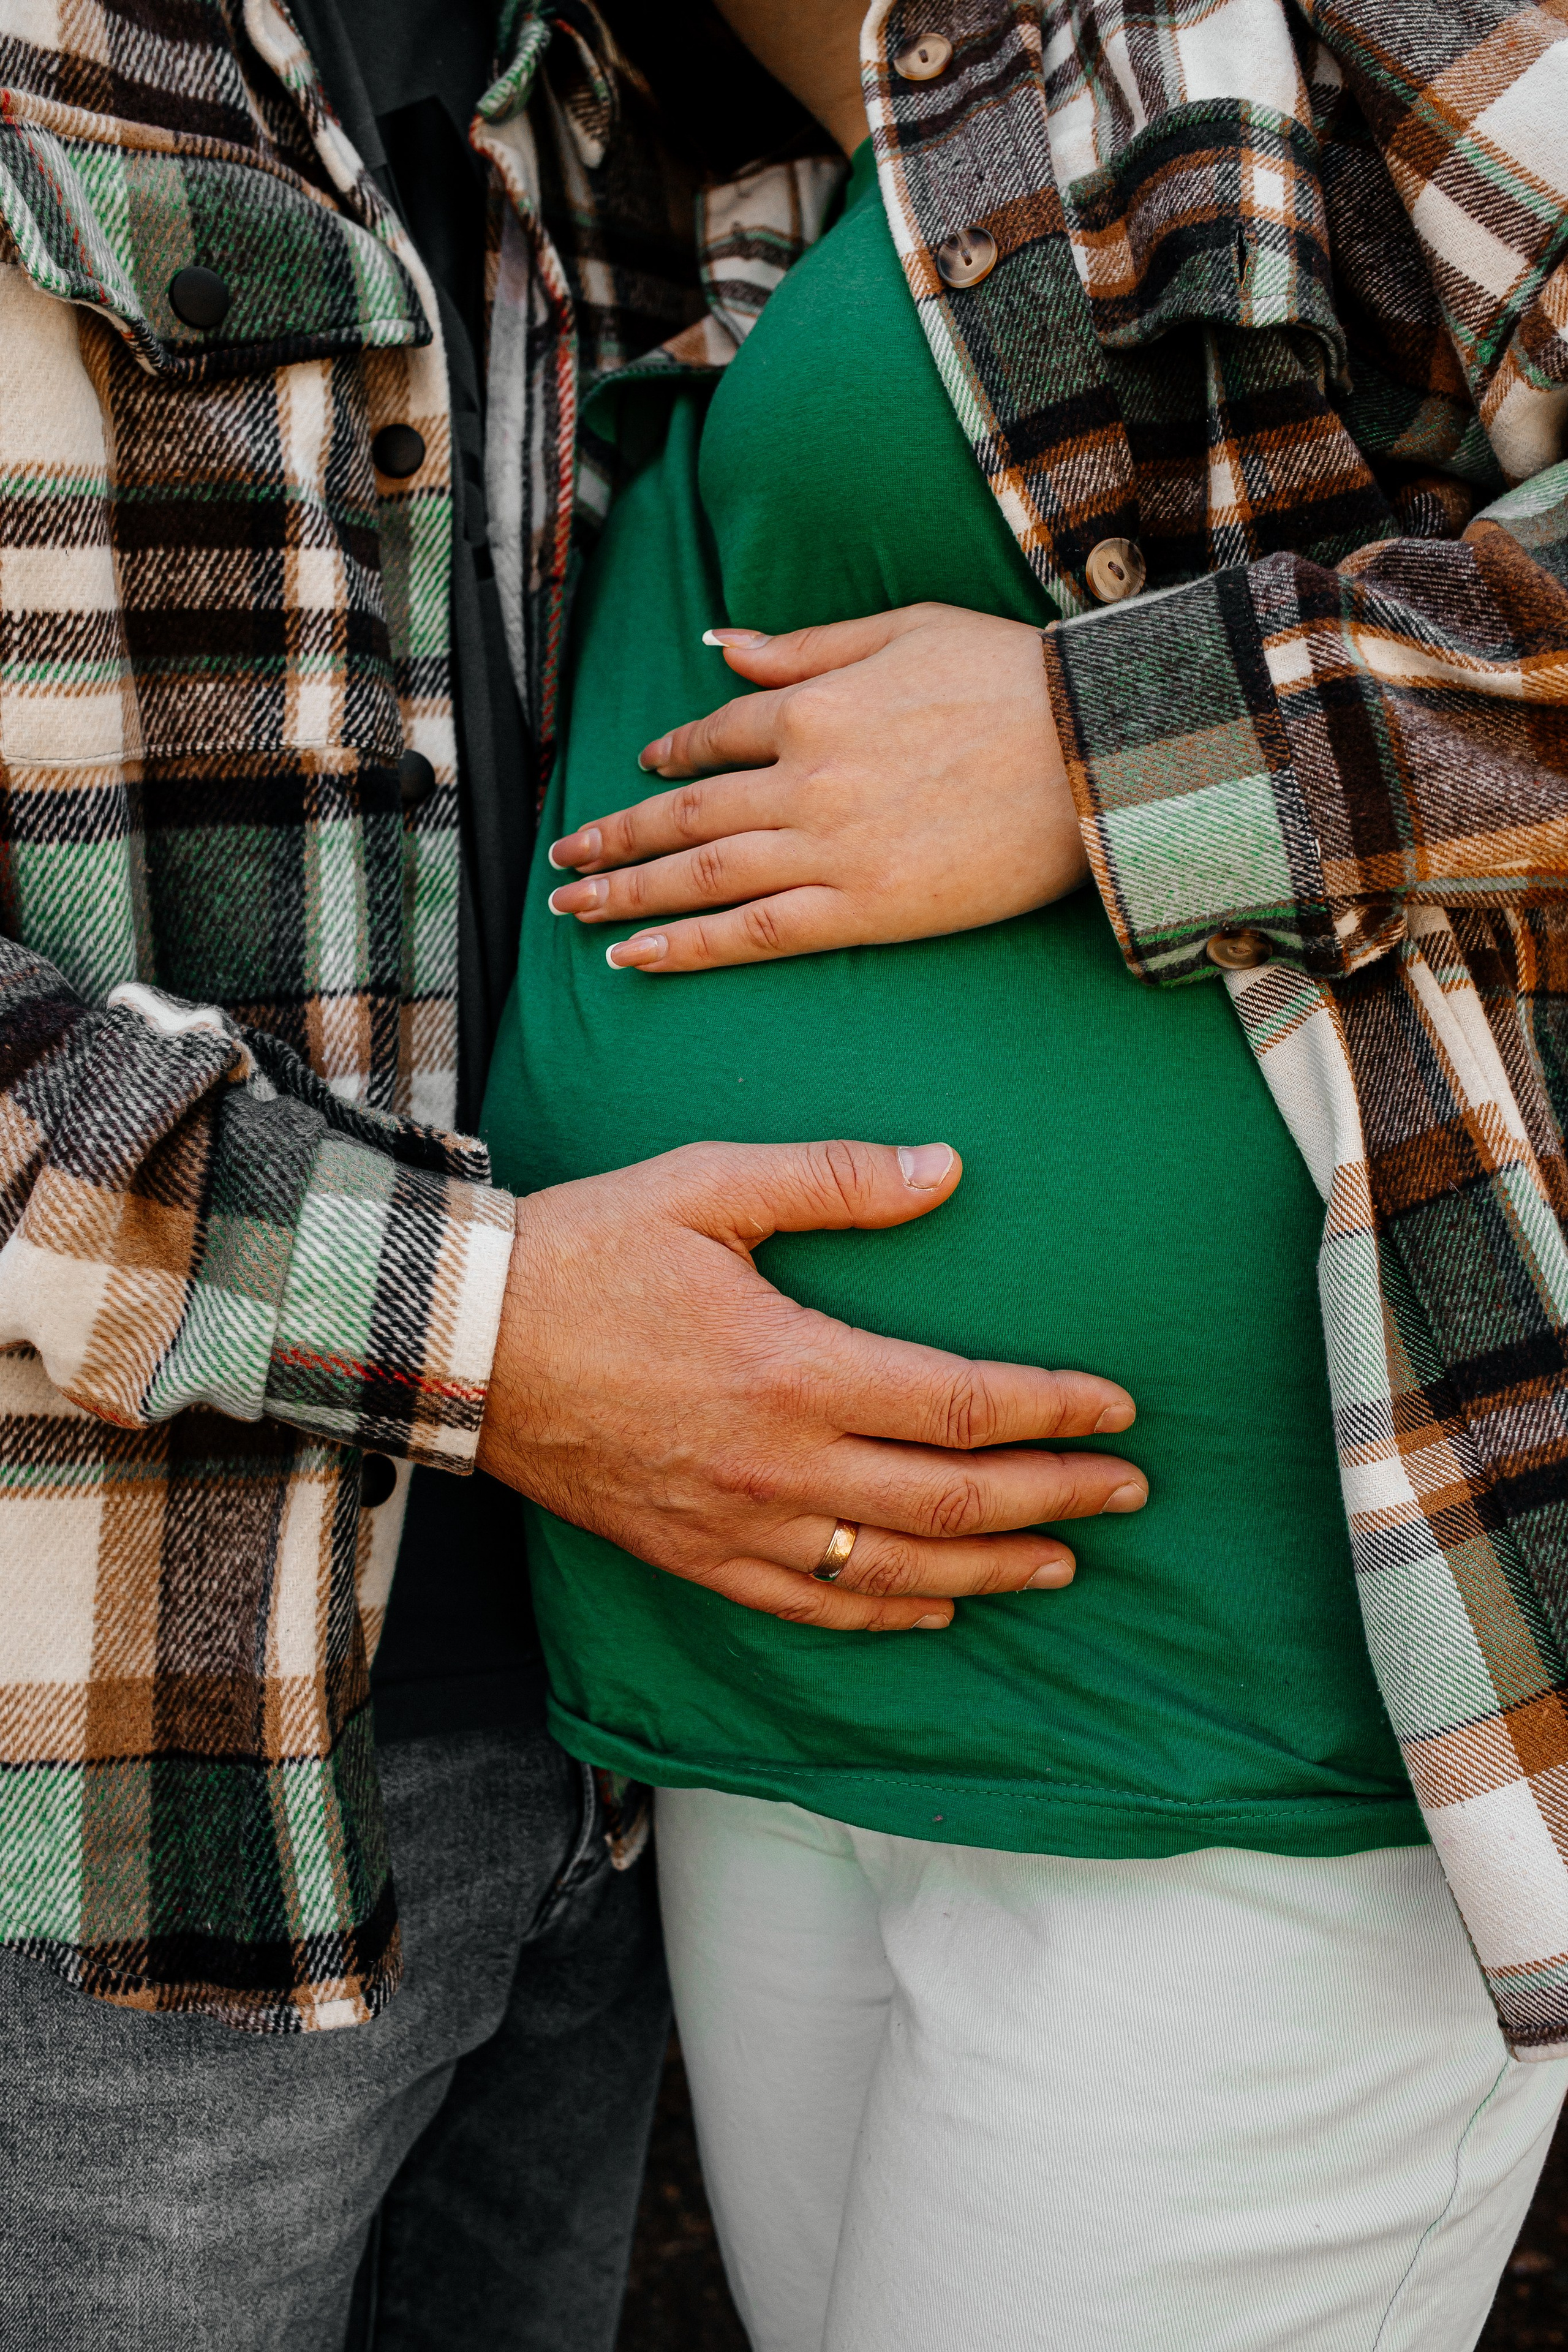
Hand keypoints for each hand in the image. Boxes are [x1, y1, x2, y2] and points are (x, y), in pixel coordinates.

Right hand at [476, 1138, 1143, 1630]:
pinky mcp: (694, 1556)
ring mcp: (737, 1525)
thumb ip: (835, 1179)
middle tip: (1129, 1489)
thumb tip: (946, 1169)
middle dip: (1054, 1497)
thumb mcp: (710, 1186)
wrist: (464, 1342)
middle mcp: (779, 1466)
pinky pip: (811, 1608)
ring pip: (894, 1571)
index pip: (962, 1407)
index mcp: (795, 1369)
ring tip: (1064, 1561)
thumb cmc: (587, 1253)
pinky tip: (937, 1608)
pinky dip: (887, 1614)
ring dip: (992, 1569)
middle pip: (950, 1501)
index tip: (1118, 1408)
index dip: (1054, 1411)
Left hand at [545, 603, 1086, 972]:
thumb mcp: (903, 629)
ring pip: (700, 876)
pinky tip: (634, 956)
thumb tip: (722, 646)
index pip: (715, 735)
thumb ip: (804, 646)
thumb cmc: (1011, 679)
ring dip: (626, 893)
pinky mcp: (862, 909)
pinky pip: (752, 933)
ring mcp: (828, 849)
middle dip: (616, 837)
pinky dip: (686, 945)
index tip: (643, 773)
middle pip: (685, 814)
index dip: (671, 757)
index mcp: (812, 705)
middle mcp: (803, 779)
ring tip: (573, 910)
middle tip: (564, 860)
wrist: (1092, 752)